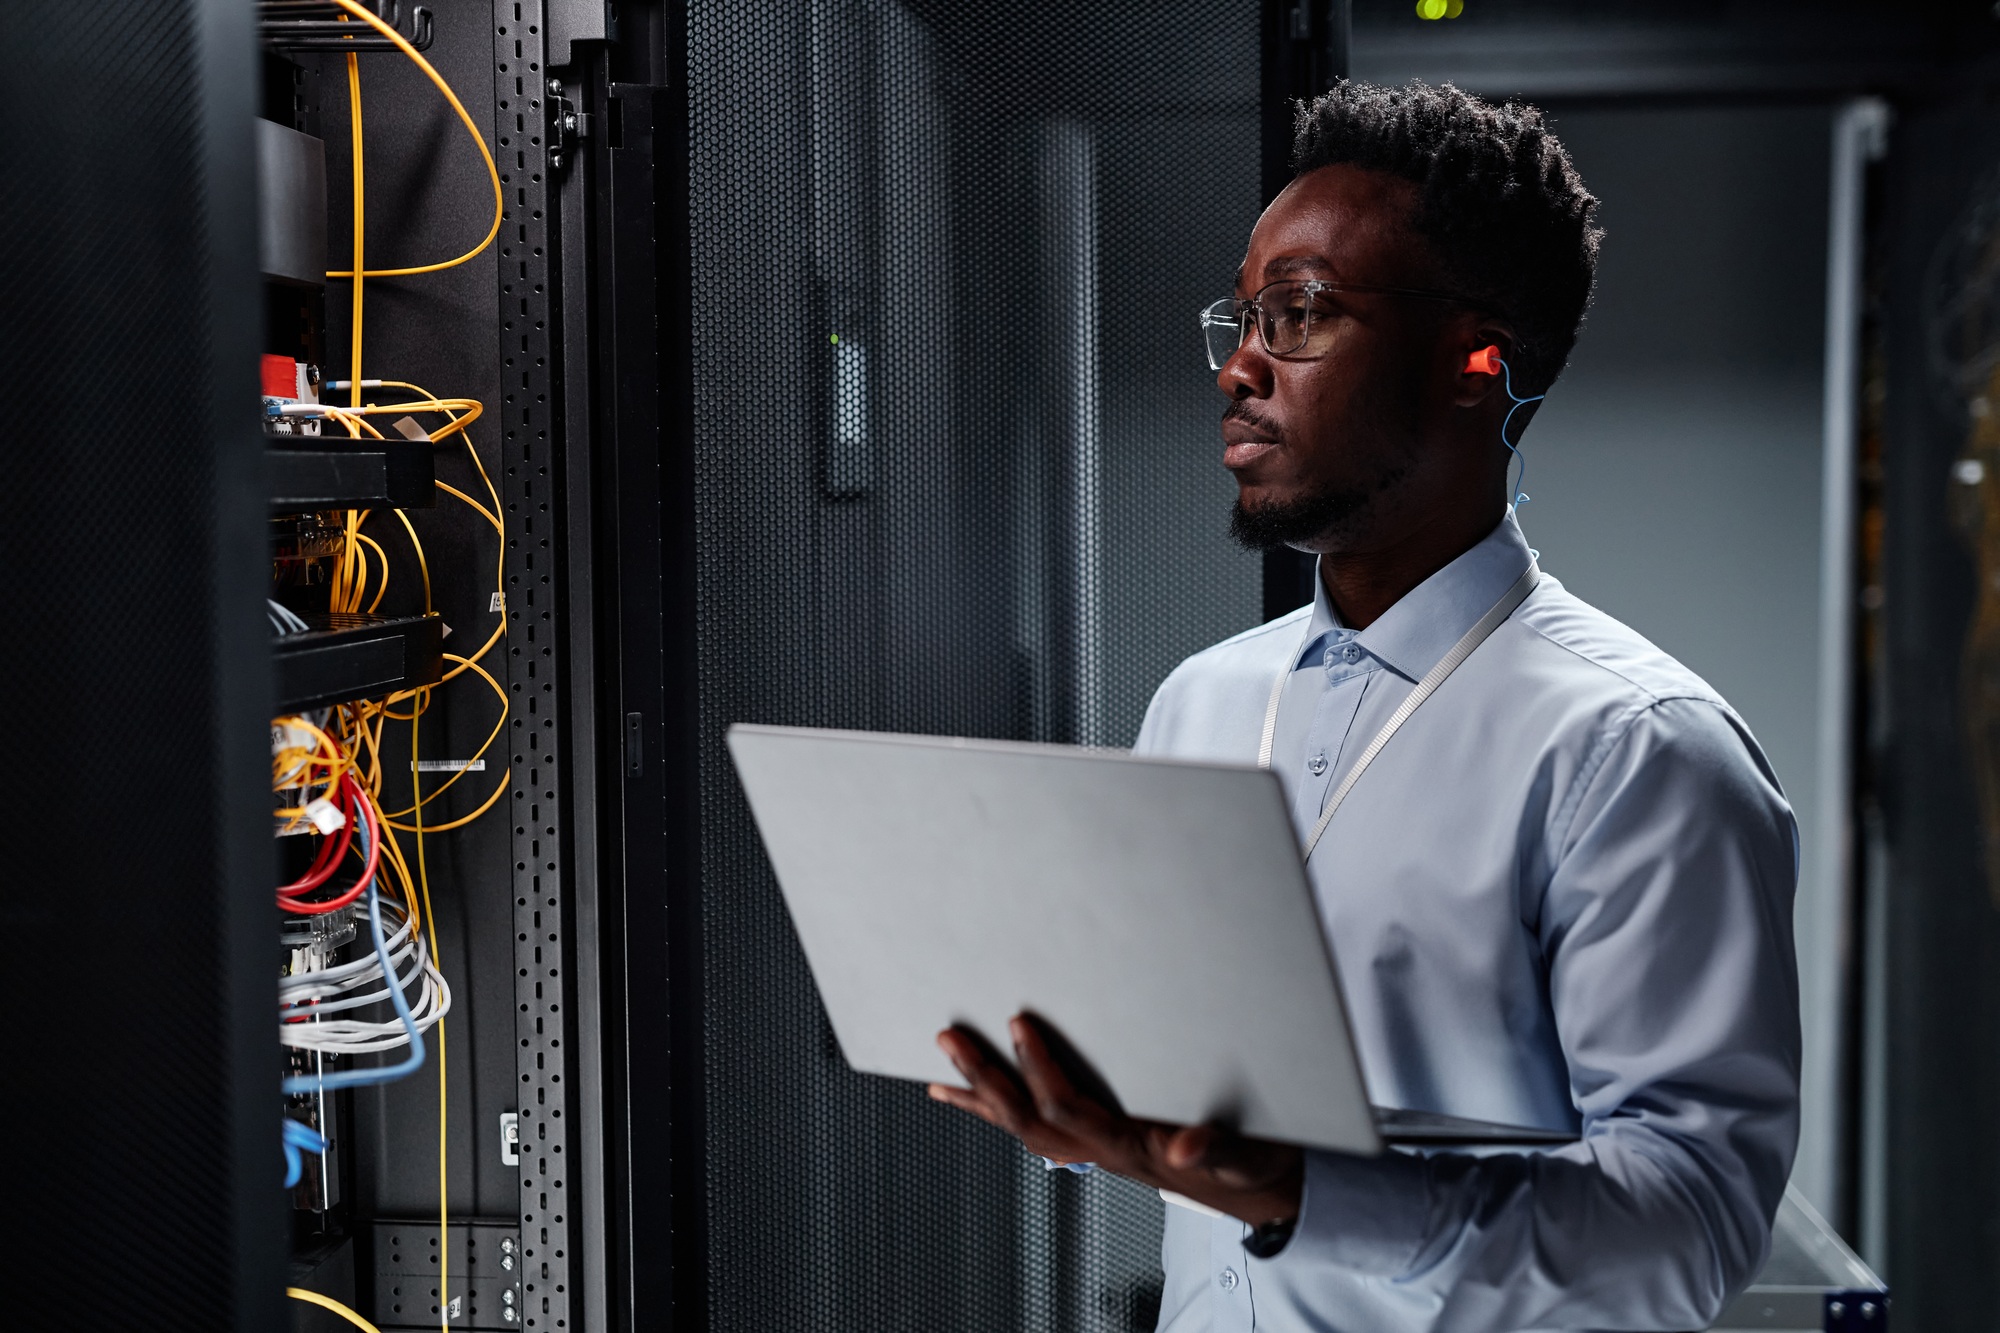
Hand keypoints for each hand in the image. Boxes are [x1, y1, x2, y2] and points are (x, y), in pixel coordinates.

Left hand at [927, 1013, 1303, 1226]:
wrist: (1257, 1187)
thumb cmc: (1248, 1161)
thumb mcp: (1245, 1151)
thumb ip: (1216, 1147)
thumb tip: (1184, 1146)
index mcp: (1128, 1145)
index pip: (1067, 1107)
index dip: (1038, 1068)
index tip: (1019, 1025)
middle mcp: (1101, 1152)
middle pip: (1025, 1120)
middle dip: (984, 1079)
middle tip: (952, 1039)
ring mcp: (1094, 1153)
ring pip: (1022, 1129)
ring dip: (980, 1098)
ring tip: (943, 1072)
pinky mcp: (1095, 1146)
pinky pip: (1034, 1131)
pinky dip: (998, 1113)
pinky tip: (979, 1100)